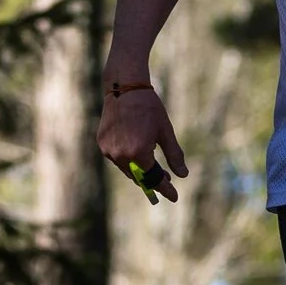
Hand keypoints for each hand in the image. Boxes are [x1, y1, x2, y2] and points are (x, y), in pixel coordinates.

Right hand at [96, 83, 186, 203]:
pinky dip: (127, 159)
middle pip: (139, 177)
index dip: (165, 189)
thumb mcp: (165, 132)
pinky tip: (136, 152)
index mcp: (138, 154)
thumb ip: (174, 156)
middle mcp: (121, 156)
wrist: (124, 88)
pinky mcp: (102, 144)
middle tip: (166, 180)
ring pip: (126, 169)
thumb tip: (182, 175)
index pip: (153, 180)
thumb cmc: (149, 108)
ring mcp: (109, 151)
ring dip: (139, 170)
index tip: (174, 197)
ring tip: (153, 166)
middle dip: (153, 180)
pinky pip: (117, 159)